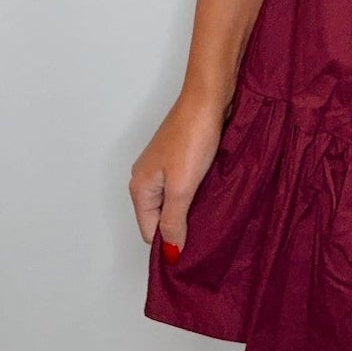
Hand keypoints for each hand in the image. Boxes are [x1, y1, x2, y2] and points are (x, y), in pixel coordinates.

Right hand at [128, 88, 229, 259]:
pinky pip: (183, 186)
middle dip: (180, 227)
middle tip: (206, 231)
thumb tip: (170, 252)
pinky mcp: (179, 157)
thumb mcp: (182, 187)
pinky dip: (195, 193)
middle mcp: (146, 178)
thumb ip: (173, 221)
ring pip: (173, 202)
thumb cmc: (193, 138)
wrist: (207, 98)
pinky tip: (211, 194)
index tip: (194, 250)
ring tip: (210, 212)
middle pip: (159, 218)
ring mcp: (162, 167)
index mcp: (140, 188)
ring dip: (190, 209)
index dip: (170, 243)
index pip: (149, 232)